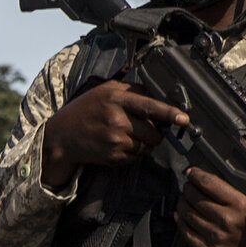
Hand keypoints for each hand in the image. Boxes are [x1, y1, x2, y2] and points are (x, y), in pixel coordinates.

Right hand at [38, 83, 188, 189]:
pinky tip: (120, 143)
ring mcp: (115, 141)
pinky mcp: (114, 157)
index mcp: (115, 99)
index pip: (149, 106)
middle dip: (156, 131)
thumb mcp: (104, 90)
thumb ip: (130, 89)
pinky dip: (135, 151)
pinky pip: (137, 156)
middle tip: (146, 127)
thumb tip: (157, 93)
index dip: (169, 113)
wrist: (62, 137)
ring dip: (145, 142)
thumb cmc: (84, 110)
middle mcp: (116, 120)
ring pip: (148, 146)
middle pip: (153, 131)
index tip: (184, 119)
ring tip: (129, 134)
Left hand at [176, 168, 245, 246]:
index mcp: (240, 204)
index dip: (195, 175)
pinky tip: (181, 216)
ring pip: (186, 214)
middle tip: (188, 187)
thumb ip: (231, 191)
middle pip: (194, 198)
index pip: (208, 183)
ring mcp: (216, 237)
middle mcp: (226, 220)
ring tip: (184, 200)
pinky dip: (181, 222)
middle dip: (188, 189)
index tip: (191, 172)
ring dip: (182, 204)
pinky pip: (186, 233)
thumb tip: (205, 178)